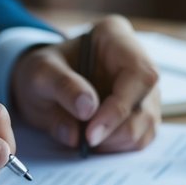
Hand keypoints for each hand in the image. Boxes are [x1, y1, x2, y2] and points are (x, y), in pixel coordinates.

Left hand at [10, 14, 160, 152]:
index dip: (119, 108)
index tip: (91, 133)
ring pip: (145, 125)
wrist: (43, 83)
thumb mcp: (40, 73)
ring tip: (84, 137)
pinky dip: (116, 146)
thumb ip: (62, 87)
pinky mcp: (143, 112)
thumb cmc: (44, 71)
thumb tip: (87, 111)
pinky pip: (140, 137)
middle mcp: (139, 61)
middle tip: (84, 141)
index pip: (140, 74)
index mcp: (117, 37)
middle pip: (145, 104)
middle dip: (114, 130)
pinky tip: (95, 139)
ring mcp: (145, 89)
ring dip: (114, 141)